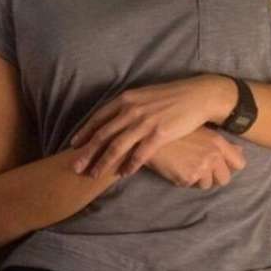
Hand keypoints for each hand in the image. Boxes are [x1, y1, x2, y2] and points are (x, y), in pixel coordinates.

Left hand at [69, 75, 236, 177]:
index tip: (74, 145)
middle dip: (87, 153)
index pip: (98, 118)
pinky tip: (123, 174)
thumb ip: (127, 106)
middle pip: (103, 135)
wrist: (197, 96)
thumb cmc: (171, 96)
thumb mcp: (144, 95)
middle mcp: (131, 110)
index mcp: (126, 99)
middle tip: (76, 167)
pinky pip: (139, 154)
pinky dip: (129, 165)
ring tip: (94, 174)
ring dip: (104, 163)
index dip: (84, 133)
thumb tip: (114, 117)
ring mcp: (144, 122)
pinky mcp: (159, 134)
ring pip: (116, 147)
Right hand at [146, 127, 245, 188]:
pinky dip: (184, 180)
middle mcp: (213, 154)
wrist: (149, 137)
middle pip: (225, 179)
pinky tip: (175, 168)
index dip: (230, 167)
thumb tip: (240, 151)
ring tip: (184, 166)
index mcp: (218, 142)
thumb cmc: (175, 132)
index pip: (240, 163)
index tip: (220, 167)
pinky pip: (191, 186)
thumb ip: (221, 144)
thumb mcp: (201, 132)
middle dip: (214, 178)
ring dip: (198, 180)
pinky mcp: (189, 177)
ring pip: (208, 185)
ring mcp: (202, 166)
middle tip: (199, 169)